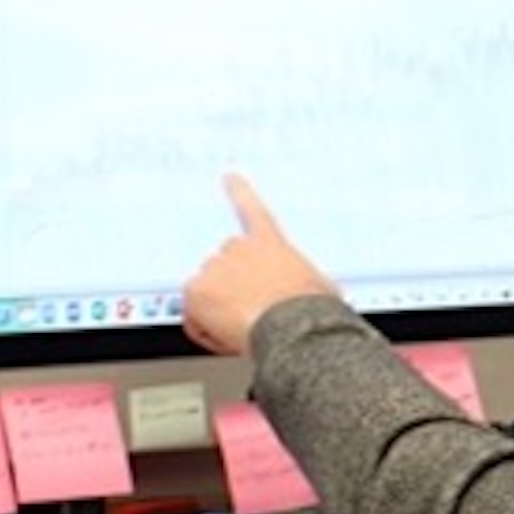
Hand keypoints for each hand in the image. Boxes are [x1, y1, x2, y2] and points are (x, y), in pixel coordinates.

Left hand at [182, 173, 338, 355]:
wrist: (294, 327)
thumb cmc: (312, 310)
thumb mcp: (319, 287)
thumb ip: (301, 279)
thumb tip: (304, 290)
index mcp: (271, 244)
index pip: (252, 210)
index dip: (240, 192)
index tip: (229, 177)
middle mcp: (238, 248)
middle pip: (224, 265)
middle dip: (232, 287)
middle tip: (250, 311)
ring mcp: (214, 268)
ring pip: (209, 294)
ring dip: (221, 311)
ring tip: (247, 329)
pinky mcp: (196, 291)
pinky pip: (194, 318)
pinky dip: (208, 331)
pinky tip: (230, 337)